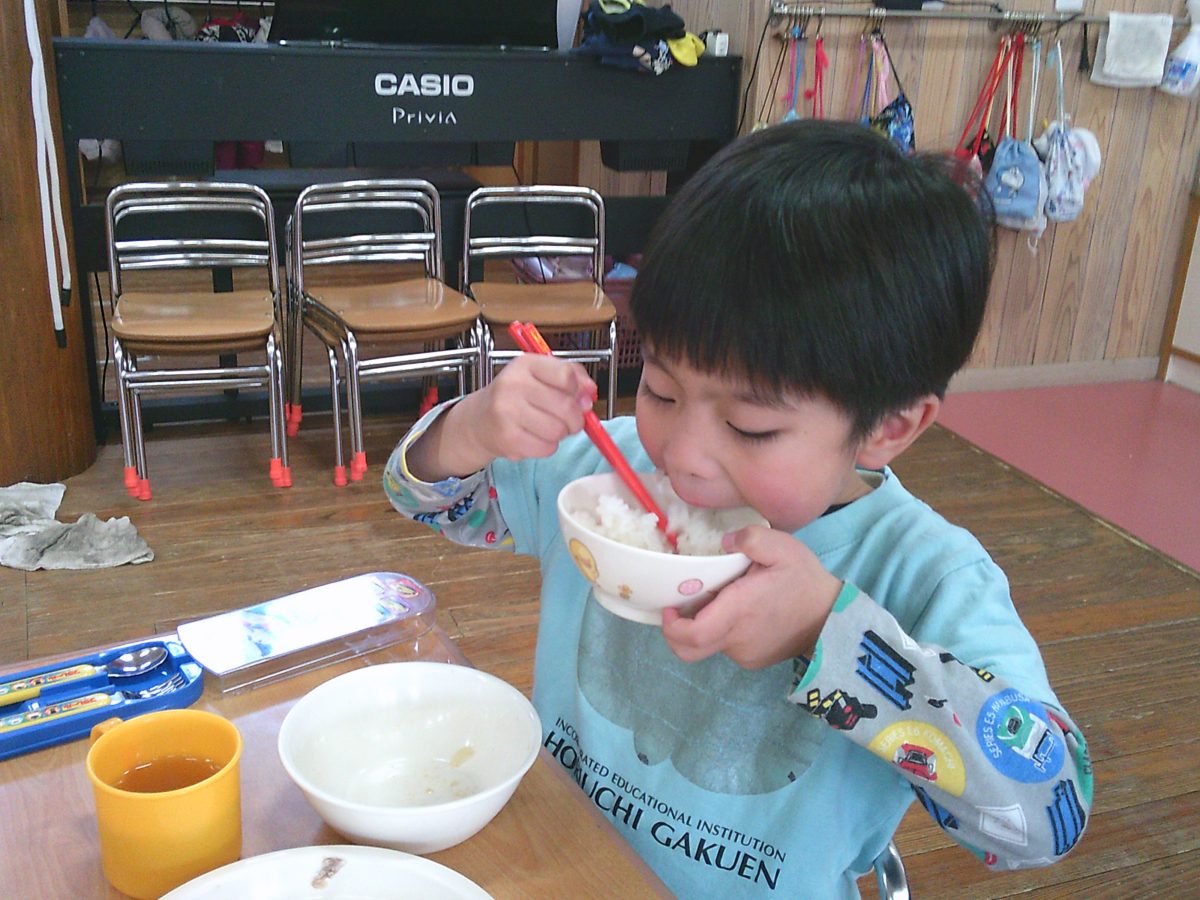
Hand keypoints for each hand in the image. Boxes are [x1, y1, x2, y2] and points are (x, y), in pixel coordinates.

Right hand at [406, 353, 596, 480]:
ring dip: (560, 434)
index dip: (580, 392)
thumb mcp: (540, 375)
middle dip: (576, 419)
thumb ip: (571, 377)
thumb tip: (590, 393)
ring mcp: (508, 412)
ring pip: (558, 430)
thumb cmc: (517, 396)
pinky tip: (535, 438)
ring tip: (547, 428)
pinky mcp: (508, 438)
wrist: (480, 420)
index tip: (580, 399)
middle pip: (566, 407)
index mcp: (526, 364)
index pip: (566, 376)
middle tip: (570, 421)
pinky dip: (547, 447)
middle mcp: (513, 385)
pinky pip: (546, 448)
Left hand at [660, 526, 842, 669]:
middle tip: (679, 607)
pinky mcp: (753, 660)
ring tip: (718, 601)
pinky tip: (738, 612)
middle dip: (675, 631)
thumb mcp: (782, 547)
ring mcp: (744, 654)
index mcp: (738, 612)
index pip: (692, 635)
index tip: (669, 607)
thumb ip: (750, 538)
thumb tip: (724, 541)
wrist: (832, 617)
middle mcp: (736, 639)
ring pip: (708, 646)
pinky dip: (722, 632)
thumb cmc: (805, 580)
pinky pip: (726, 648)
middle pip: (690, 649)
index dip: (671, 626)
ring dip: (702, 627)